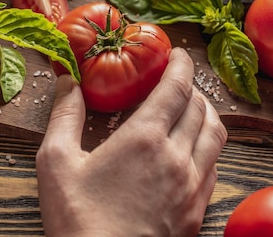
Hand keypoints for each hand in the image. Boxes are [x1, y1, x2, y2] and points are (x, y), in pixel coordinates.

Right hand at [36, 47, 226, 236]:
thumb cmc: (77, 218)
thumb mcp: (56, 161)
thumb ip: (64, 115)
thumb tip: (68, 82)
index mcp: (144, 139)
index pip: (176, 89)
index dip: (181, 65)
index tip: (178, 54)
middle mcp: (176, 158)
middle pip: (201, 108)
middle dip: (192, 86)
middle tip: (178, 79)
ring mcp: (192, 187)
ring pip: (216, 137)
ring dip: (206, 114)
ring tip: (191, 108)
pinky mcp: (196, 212)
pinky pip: (214, 167)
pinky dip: (209, 146)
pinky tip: (191, 149)